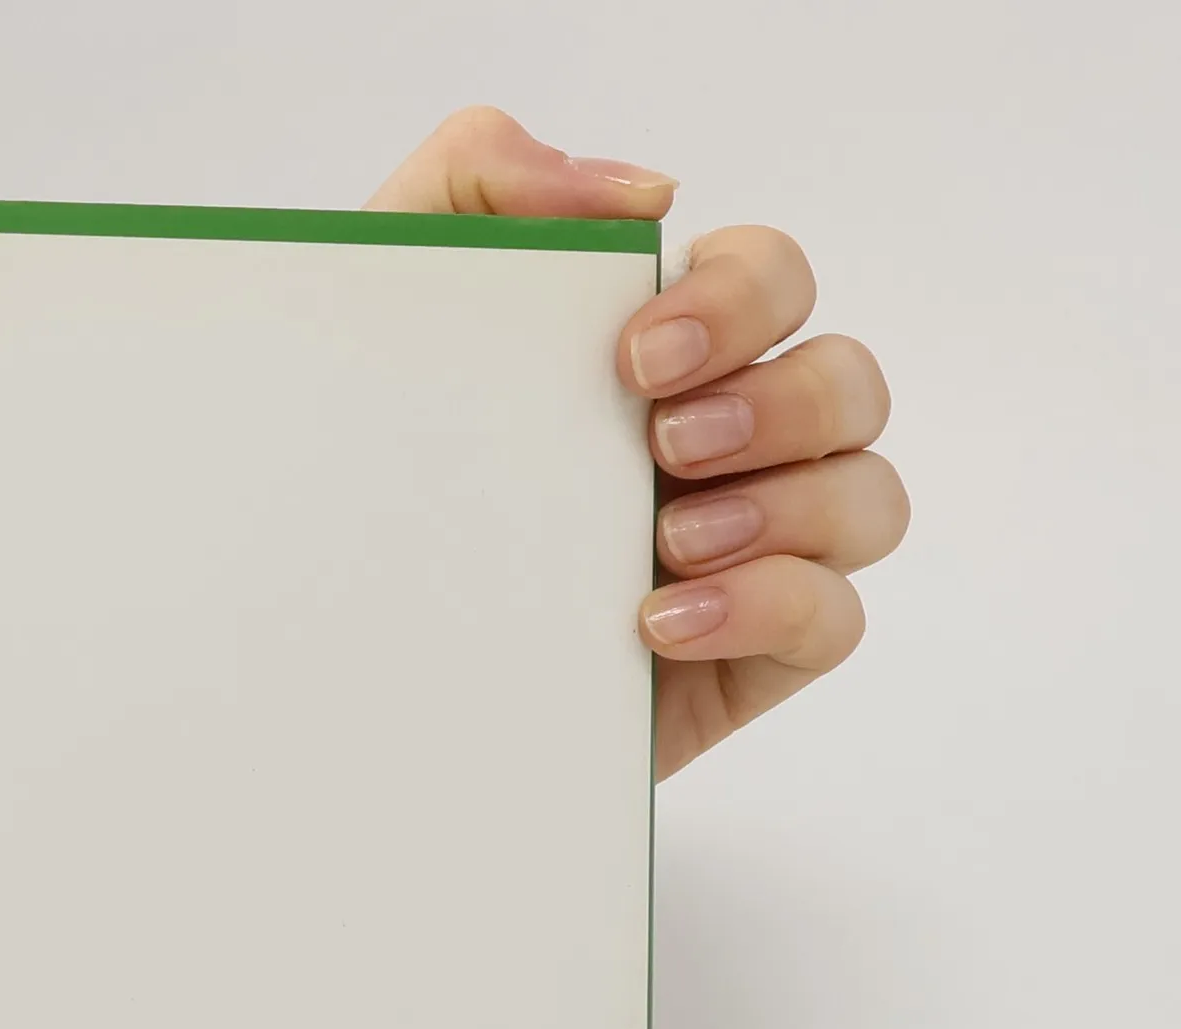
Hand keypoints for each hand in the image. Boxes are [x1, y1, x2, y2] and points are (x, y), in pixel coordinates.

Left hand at [367, 108, 908, 778]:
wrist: (348, 655)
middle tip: (662, 445)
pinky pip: (833, 620)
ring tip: (663, 544)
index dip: (737, 300)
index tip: (635, 355)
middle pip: (847, 382)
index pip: (770, 280)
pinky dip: (770, 608)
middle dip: (776, 404)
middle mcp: (728, 445)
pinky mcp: (746, 658)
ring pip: (867, 498)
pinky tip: (661, 624)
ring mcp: (750, 553)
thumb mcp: (382, 312)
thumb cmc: (377, 478)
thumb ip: (477, 183)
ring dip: (785, 507)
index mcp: (664, 356)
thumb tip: (644, 190)